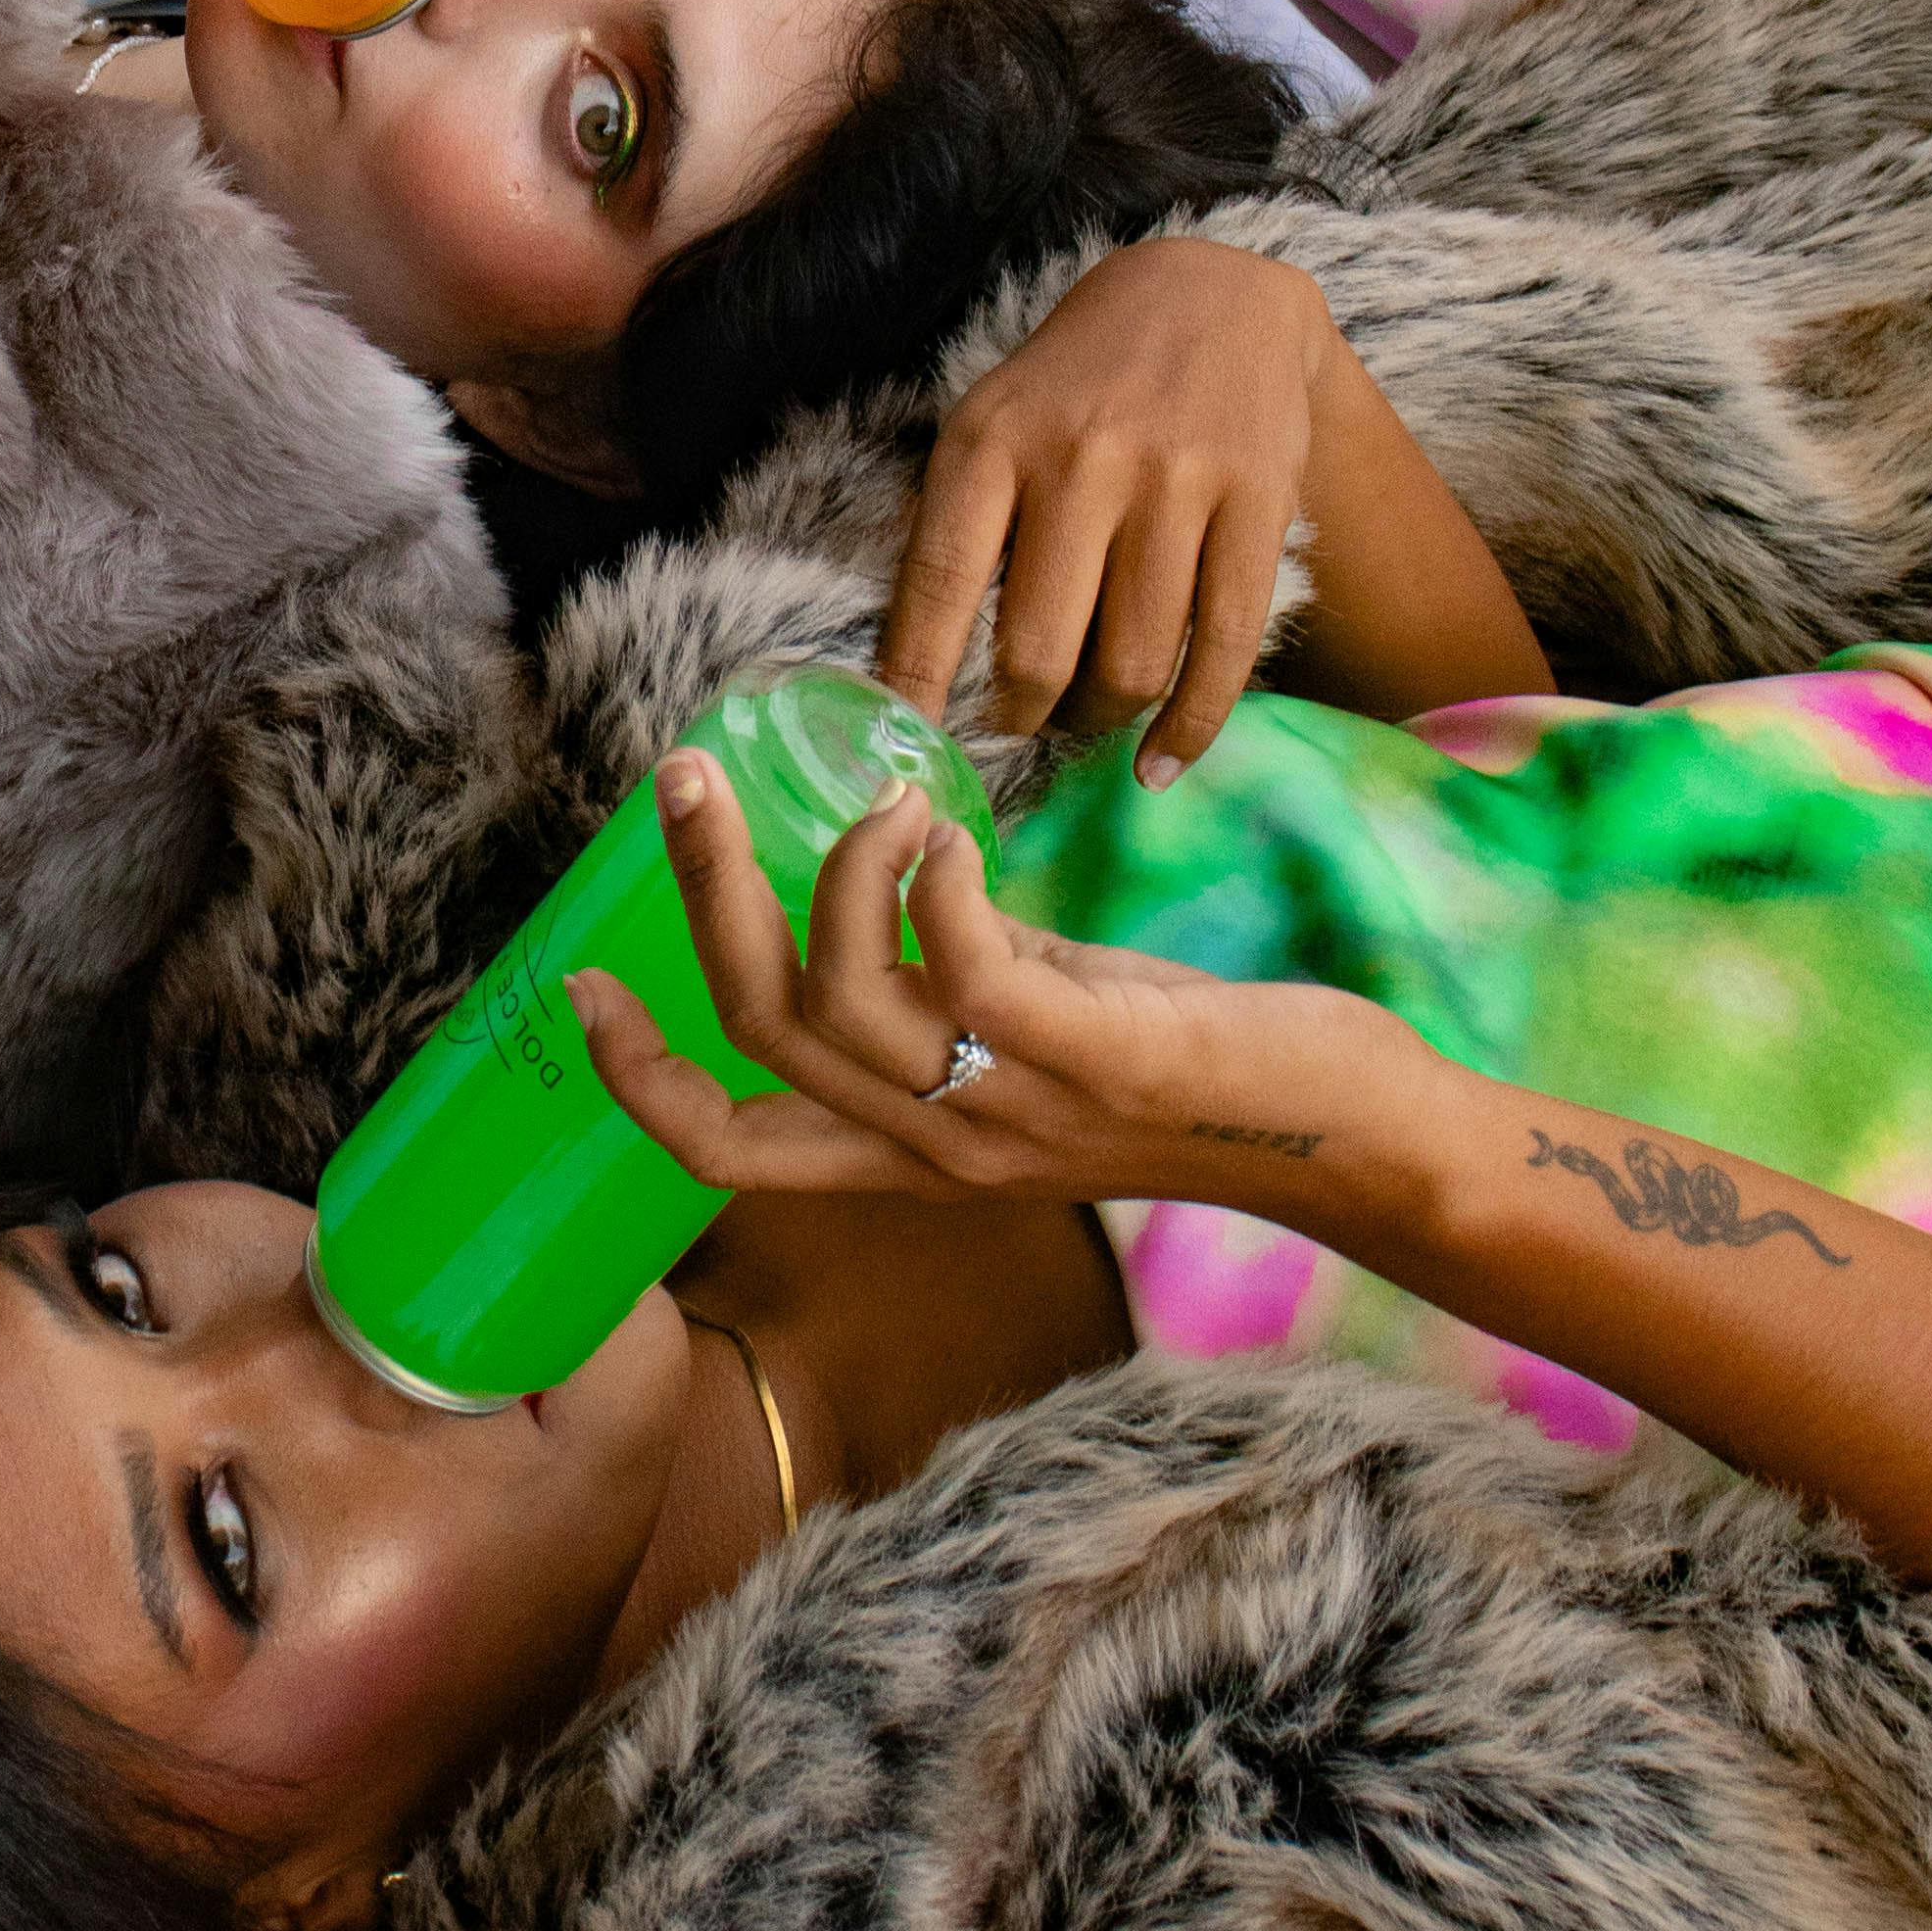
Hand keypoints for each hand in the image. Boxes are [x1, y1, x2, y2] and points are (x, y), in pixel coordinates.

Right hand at [570, 755, 1423, 1216]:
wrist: (1350, 1138)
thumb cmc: (1202, 1068)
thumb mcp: (1043, 1025)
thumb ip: (959, 974)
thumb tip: (897, 876)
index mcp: (910, 1153)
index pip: (728, 1148)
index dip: (639, 1075)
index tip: (580, 982)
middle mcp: (938, 1149)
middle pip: (761, 1031)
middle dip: (702, 892)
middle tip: (685, 777)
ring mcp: (1009, 1113)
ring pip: (838, 1003)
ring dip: (835, 867)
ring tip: (886, 795)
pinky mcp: (1090, 1060)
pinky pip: (964, 969)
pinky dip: (936, 878)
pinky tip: (950, 828)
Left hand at [876, 241, 1335, 778]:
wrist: (1210, 296)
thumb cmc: (1076, 384)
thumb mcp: (991, 421)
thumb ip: (955, 525)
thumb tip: (916, 671)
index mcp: (993, 439)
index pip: (938, 586)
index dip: (916, 682)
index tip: (908, 744)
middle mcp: (1082, 459)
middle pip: (1040, 651)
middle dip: (1020, 717)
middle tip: (1016, 723)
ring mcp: (1177, 481)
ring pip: (1134, 662)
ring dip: (1101, 718)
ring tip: (1086, 713)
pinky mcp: (1258, 503)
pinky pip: (1224, 648)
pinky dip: (1189, 726)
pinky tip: (1160, 760)